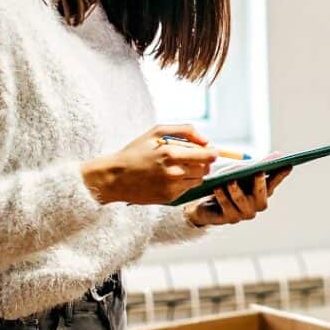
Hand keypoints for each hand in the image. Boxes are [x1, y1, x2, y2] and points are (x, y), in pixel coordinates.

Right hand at [81, 125, 218, 205]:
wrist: (115, 177)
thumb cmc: (135, 152)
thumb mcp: (156, 132)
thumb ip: (184, 131)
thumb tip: (206, 140)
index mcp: (171, 153)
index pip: (206, 155)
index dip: (213, 152)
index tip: (214, 150)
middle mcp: (174, 172)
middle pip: (205, 168)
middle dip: (203, 162)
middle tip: (192, 157)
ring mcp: (172, 187)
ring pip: (199, 179)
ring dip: (195, 172)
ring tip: (178, 166)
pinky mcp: (169, 198)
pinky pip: (187, 189)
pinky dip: (184, 182)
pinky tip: (169, 177)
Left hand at [184, 166, 292, 226]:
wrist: (207, 202)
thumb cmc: (228, 183)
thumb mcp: (242, 171)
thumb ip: (259, 165)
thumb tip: (279, 155)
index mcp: (263, 191)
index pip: (275, 182)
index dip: (281, 174)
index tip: (287, 164)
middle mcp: (257, 204)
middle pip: (262, 196)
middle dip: (260, 183)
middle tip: (259, 171)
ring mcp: (244, 213)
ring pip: (242, 202)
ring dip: (237, 191)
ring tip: (231, 181)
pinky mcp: (229, 219)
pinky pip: (227, 208)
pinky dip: (222, 197)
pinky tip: (217, 188)